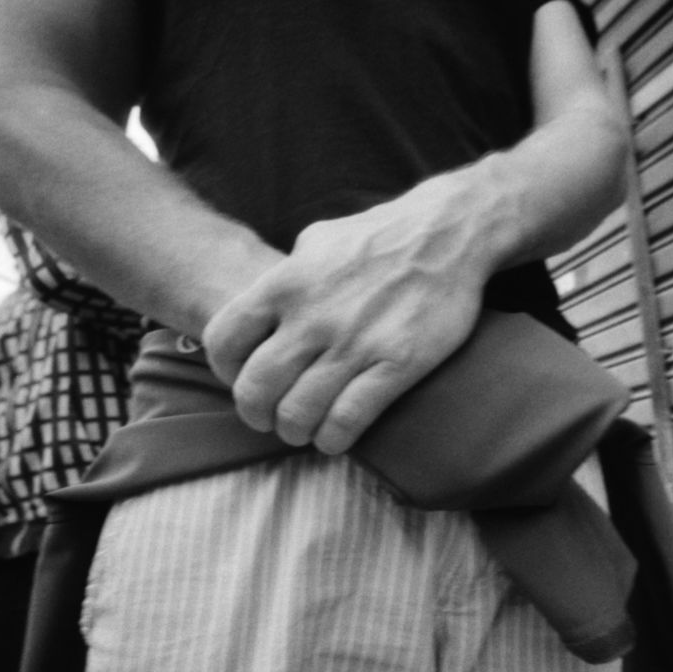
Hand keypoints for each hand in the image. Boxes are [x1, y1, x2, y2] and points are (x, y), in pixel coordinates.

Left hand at [202, 194, 488, 454]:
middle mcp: (313, 317)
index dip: (226, 372)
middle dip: (257, 414)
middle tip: (271, 418)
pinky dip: (334, 438)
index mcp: (285, 284)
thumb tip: (266, 301)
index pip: (224, 342)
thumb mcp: (317, 240)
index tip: (243, 379)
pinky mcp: (397, 363)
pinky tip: (336, 436)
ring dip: (296, 430)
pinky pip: (349, 419)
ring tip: (304, 430)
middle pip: (257, 389)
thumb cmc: (380, 236)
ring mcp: (355, 343)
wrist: (447, 233)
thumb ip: (286, 275)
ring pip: (300, 413)